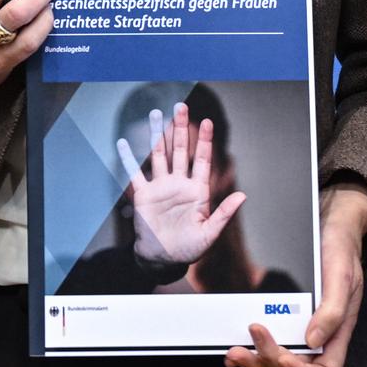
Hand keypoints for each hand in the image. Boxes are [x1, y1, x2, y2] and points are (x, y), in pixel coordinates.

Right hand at [117, 103, 245, 268]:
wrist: (164, 260)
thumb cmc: (190, 248)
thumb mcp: (210, 233)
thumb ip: (224, 214)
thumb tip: (243, 195)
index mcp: (197, 190)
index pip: (202, 160)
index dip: (204, 141)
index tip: (208, 122)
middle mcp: (179, 183)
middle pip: (179, 150)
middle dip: (180, 128)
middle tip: (181, 106)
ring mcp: (161, 187)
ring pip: (158, 155)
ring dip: (157, 135)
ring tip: (155, 113)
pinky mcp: (144, 195)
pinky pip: (134, 173)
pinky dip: (128, 159)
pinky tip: (123, 143)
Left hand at [225, 185, 366, 366]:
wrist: (330, 228)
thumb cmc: (342, 253)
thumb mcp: (343, 278)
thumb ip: (333, 311)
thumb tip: (313, 341)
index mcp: (337, 335)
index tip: (284, 358)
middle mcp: (317, 338)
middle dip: (267, 361)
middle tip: (244, 348)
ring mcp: (298, 329)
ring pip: (274, 359)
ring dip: (253, 359)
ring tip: (233, 351)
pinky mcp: (283, 317)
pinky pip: (266, 341)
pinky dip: (249, 347)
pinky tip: (232, 345)